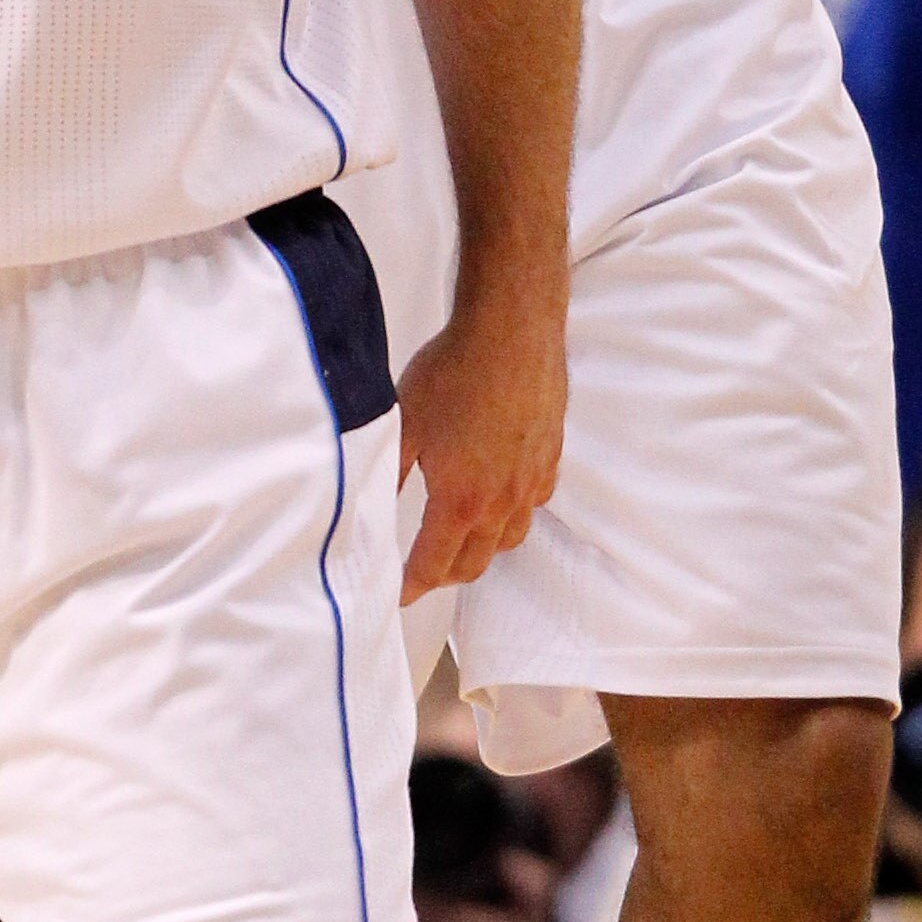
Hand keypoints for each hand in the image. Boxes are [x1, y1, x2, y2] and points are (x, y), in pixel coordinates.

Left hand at [395, 273, 566, 603]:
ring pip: (510, 538)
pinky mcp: (551, 455)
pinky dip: (515, 513)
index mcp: (460, 500)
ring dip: (483, 549)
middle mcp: (502, 501)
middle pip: (475, 562)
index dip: (412, 585)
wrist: (510, 328)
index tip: (398, 594)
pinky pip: (534, 503)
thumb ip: (389, 471)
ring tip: (462, 539)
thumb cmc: (454, 370)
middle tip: (424, 571)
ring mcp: (531, 480)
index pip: (434, 565)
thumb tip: (371, 505)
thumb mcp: (404, 422)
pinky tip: (502, 497)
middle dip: (446, 574)